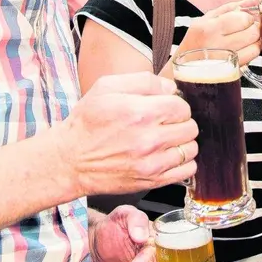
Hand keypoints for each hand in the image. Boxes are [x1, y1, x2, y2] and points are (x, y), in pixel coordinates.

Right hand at [61, 72, 197, 196]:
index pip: (182, 106)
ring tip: (166, 139)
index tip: (164, 107)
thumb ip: (144, 81)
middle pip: (191, 127)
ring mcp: (152, 163)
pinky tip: (168, 155)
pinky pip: (186, 170)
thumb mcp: (107, 87)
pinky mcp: (151, 180)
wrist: (71, 160)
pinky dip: (182, 162)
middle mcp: (150, 139)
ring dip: (182, 142)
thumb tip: (171, 87)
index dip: (174, 104)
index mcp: (141, 113)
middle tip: (165, 123)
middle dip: (180, 122)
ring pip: (191, 149)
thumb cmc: (87, 122)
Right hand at [175, 0, 259, 64]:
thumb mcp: (207, 19)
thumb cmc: (196, 40)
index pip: (244, 19)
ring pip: (255, 48)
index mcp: (209, 29)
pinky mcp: (230, 72)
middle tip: (244, 31)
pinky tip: (240, 52)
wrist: (185, 67)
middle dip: (252, 29)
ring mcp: (224, 62)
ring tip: (241, 42)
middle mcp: (216, 46)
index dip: (247, 18)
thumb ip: (230, 8)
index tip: (242, 20)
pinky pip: (251, 61)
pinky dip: (249, 55)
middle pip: (252, 33)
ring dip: (253, 43)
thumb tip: (252, 1)